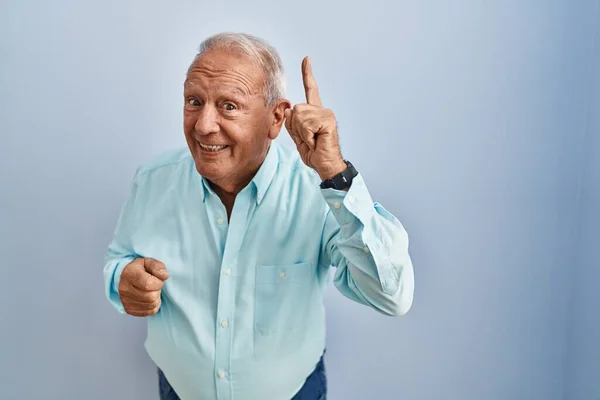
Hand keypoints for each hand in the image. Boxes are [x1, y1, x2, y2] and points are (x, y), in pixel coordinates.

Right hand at [118, 258, 168, 316]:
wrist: (125, 277)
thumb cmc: (140, 269)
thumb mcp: (149, 262)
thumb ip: (158, 267)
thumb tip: (164, 276)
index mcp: (130, 274)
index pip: (148, 284)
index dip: (158, 283)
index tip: (157, 279)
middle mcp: (125, 289)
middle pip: (151, 297)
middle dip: (157, 290)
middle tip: (154, 285)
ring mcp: (125, 301)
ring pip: (151, 305)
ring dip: (156, 298)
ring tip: (151, 291)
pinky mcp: (129, 309)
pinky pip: (149, 312)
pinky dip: (153, 306)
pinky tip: (149, 298)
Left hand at [284, 57, 346, 180]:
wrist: (325, 165)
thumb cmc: (314, 153)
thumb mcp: (298, 136)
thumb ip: (292, 123)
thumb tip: (289, 110)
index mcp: (315, 112)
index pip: (311, 89)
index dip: (308, 74)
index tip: (306, 59)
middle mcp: (322, 110)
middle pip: (296, 109)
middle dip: (296, 127)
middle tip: (308, 138)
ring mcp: (327, 114)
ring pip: (300, 116)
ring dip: (302, 133)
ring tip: (313, 140)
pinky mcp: (329, 120)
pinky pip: (307, 124)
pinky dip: (307, 136)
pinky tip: (316, 141)